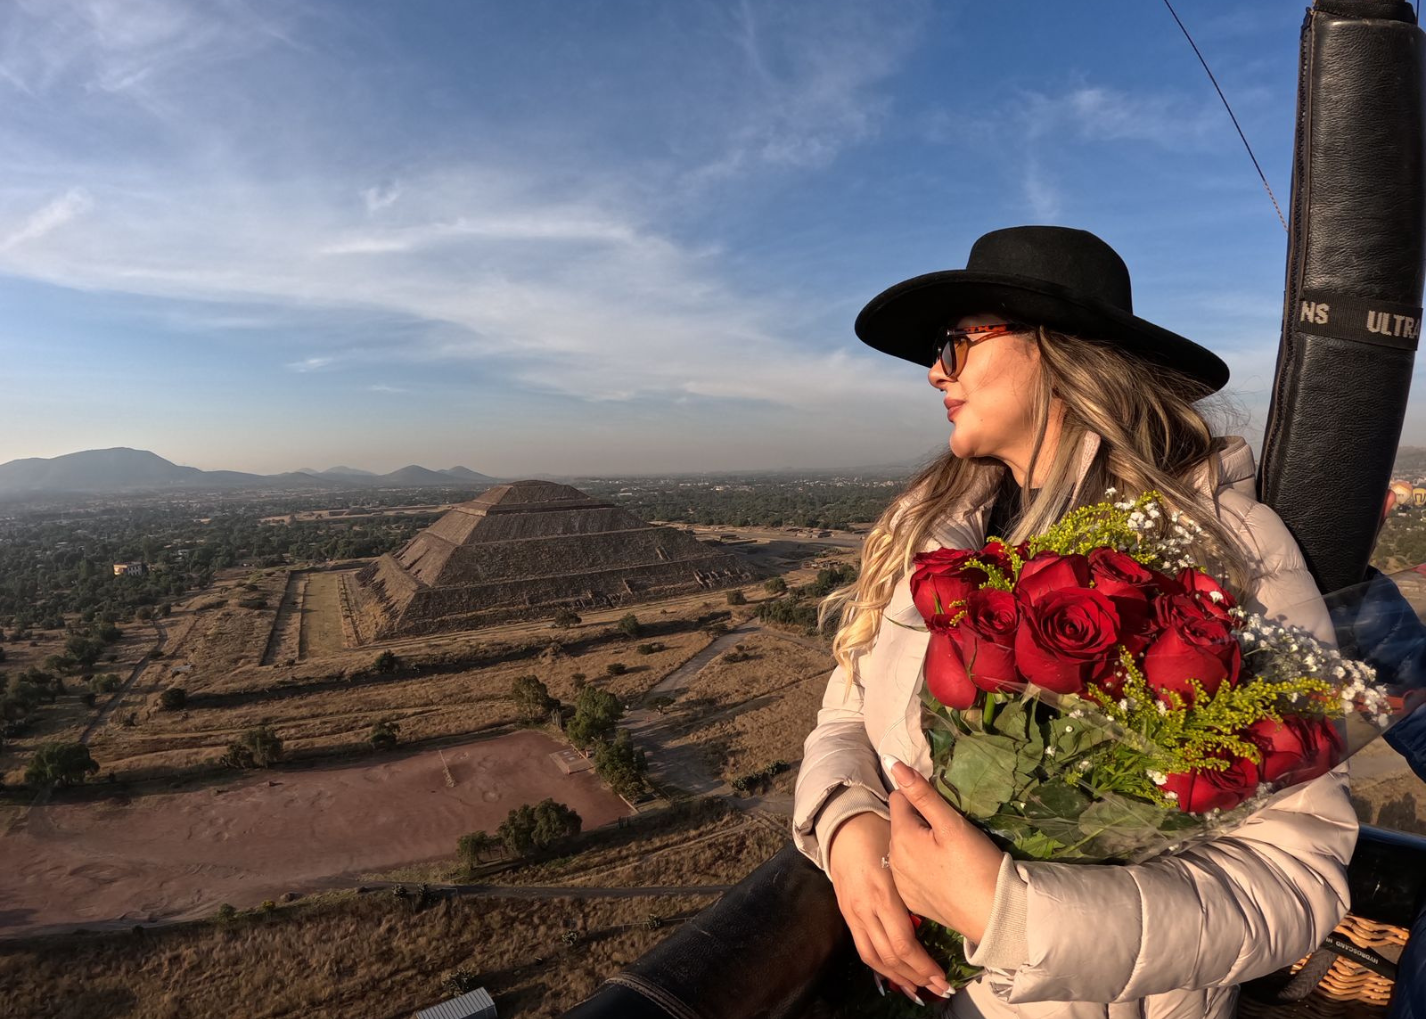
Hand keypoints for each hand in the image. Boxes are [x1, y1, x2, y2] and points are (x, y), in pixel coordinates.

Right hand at [826, 811, 955, 1001]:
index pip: (903, 942)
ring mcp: (852, 913)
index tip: (943, 976)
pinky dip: (880, 965)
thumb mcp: (903, 853)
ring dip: (897, 977)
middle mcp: (865, 909)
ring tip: (918, 988)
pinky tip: (895, 973)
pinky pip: (863, 948)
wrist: (843, 826)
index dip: (923, 964)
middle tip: (938, 988)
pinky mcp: (846, 914)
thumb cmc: (880, 834)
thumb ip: (915, 882)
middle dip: (915, 976)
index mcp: (883, 894)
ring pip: (873, 958)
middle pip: (890, 956)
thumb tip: (944, 907)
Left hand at [886, 756, 1003, 943]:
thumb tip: (893, 763)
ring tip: (948, 854)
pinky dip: (921, 868)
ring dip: (919, 844)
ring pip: (904, 848)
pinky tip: (943, 874)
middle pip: (900, 825)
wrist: (994, 915)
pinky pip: (910, 873)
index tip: (941, 811)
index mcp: (901, 837)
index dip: (919, 799)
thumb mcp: (952, 824)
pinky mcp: (912, 901)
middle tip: (949, 833)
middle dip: (919, 822)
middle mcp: (893, 860)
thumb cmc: (976, 864)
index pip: (898, 799)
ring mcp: (901, 884)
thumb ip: (922, 793)